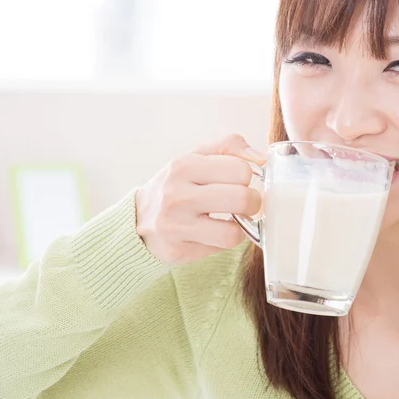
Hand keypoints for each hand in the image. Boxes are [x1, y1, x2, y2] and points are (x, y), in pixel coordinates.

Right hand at [135, 134, 265, 264]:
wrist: (138, 219)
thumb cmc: (176, 186)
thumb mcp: (196, 157)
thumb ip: (229, 147)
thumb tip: (260, 158)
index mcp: (183, 166)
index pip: (240, 169)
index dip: (247, 176)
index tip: (239, 181)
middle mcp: (176, 196)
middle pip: (241, 199)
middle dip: (252, 202)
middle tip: (245, 203)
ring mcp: (175, 226)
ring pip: (232, 232)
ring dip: (241, 227)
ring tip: (233, 220)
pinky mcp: (178, 251)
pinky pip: (220, 249)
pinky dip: (224, 241)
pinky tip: (214, 232)